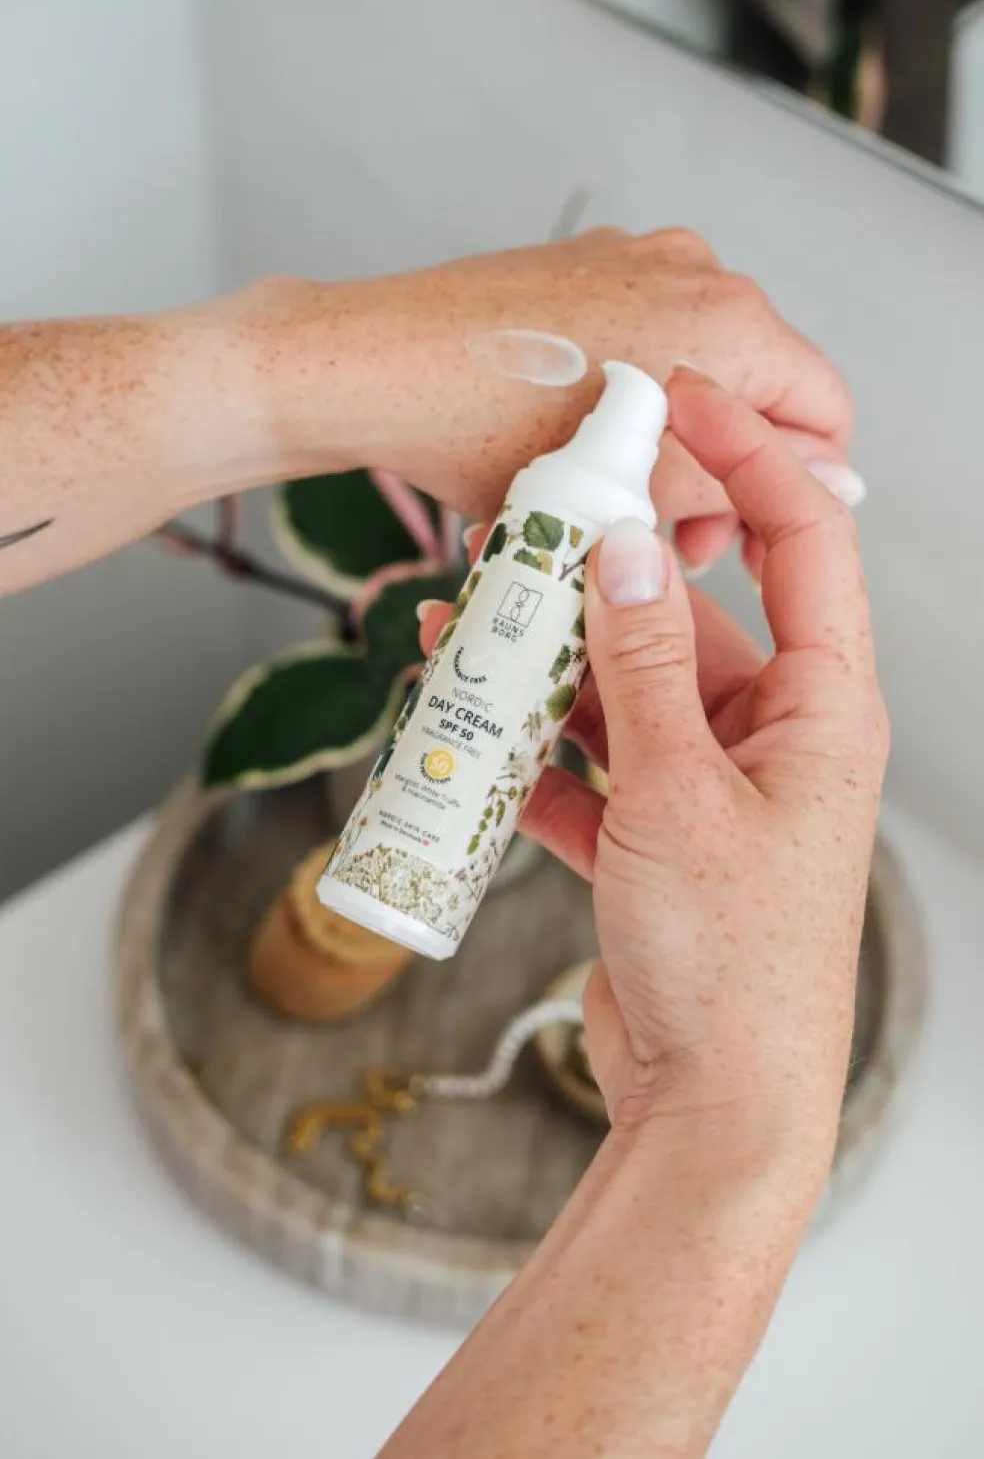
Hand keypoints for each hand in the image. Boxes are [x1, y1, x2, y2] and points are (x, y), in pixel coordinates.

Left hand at [234, 228, 855, 573]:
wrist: (371, 366)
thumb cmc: (485, 431)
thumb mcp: (629, 488)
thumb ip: (739, 485)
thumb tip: (835, 487)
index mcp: (728, 322)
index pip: (824, 409)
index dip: (803, 489)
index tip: (751, 543)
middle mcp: (695, 272)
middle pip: (758, 389)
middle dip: (724, 475)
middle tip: (671, 545)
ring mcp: (636, 258)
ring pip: (697, 371)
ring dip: (674, 445)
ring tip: (612, 506)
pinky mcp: (584, 266)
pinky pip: (643, 341)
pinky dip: (631, 402)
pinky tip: (576, 451)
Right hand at [419, 368, 886, 1159]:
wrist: (714, 1106)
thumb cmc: (732, 962)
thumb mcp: (678, 791)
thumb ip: (645, 666)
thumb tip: (622, 547)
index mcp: (822, 709)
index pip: (802, 546)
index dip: (747, 462)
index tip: (679, 405)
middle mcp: (774, 737)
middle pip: (685, 619)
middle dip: (600, 578)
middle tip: (523, 531)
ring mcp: (711, 788)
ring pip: (626, 692)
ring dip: (549, 667)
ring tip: (465, 630)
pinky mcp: (656, 838)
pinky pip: (593, 766)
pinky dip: (536, 749)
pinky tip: (470, 727)